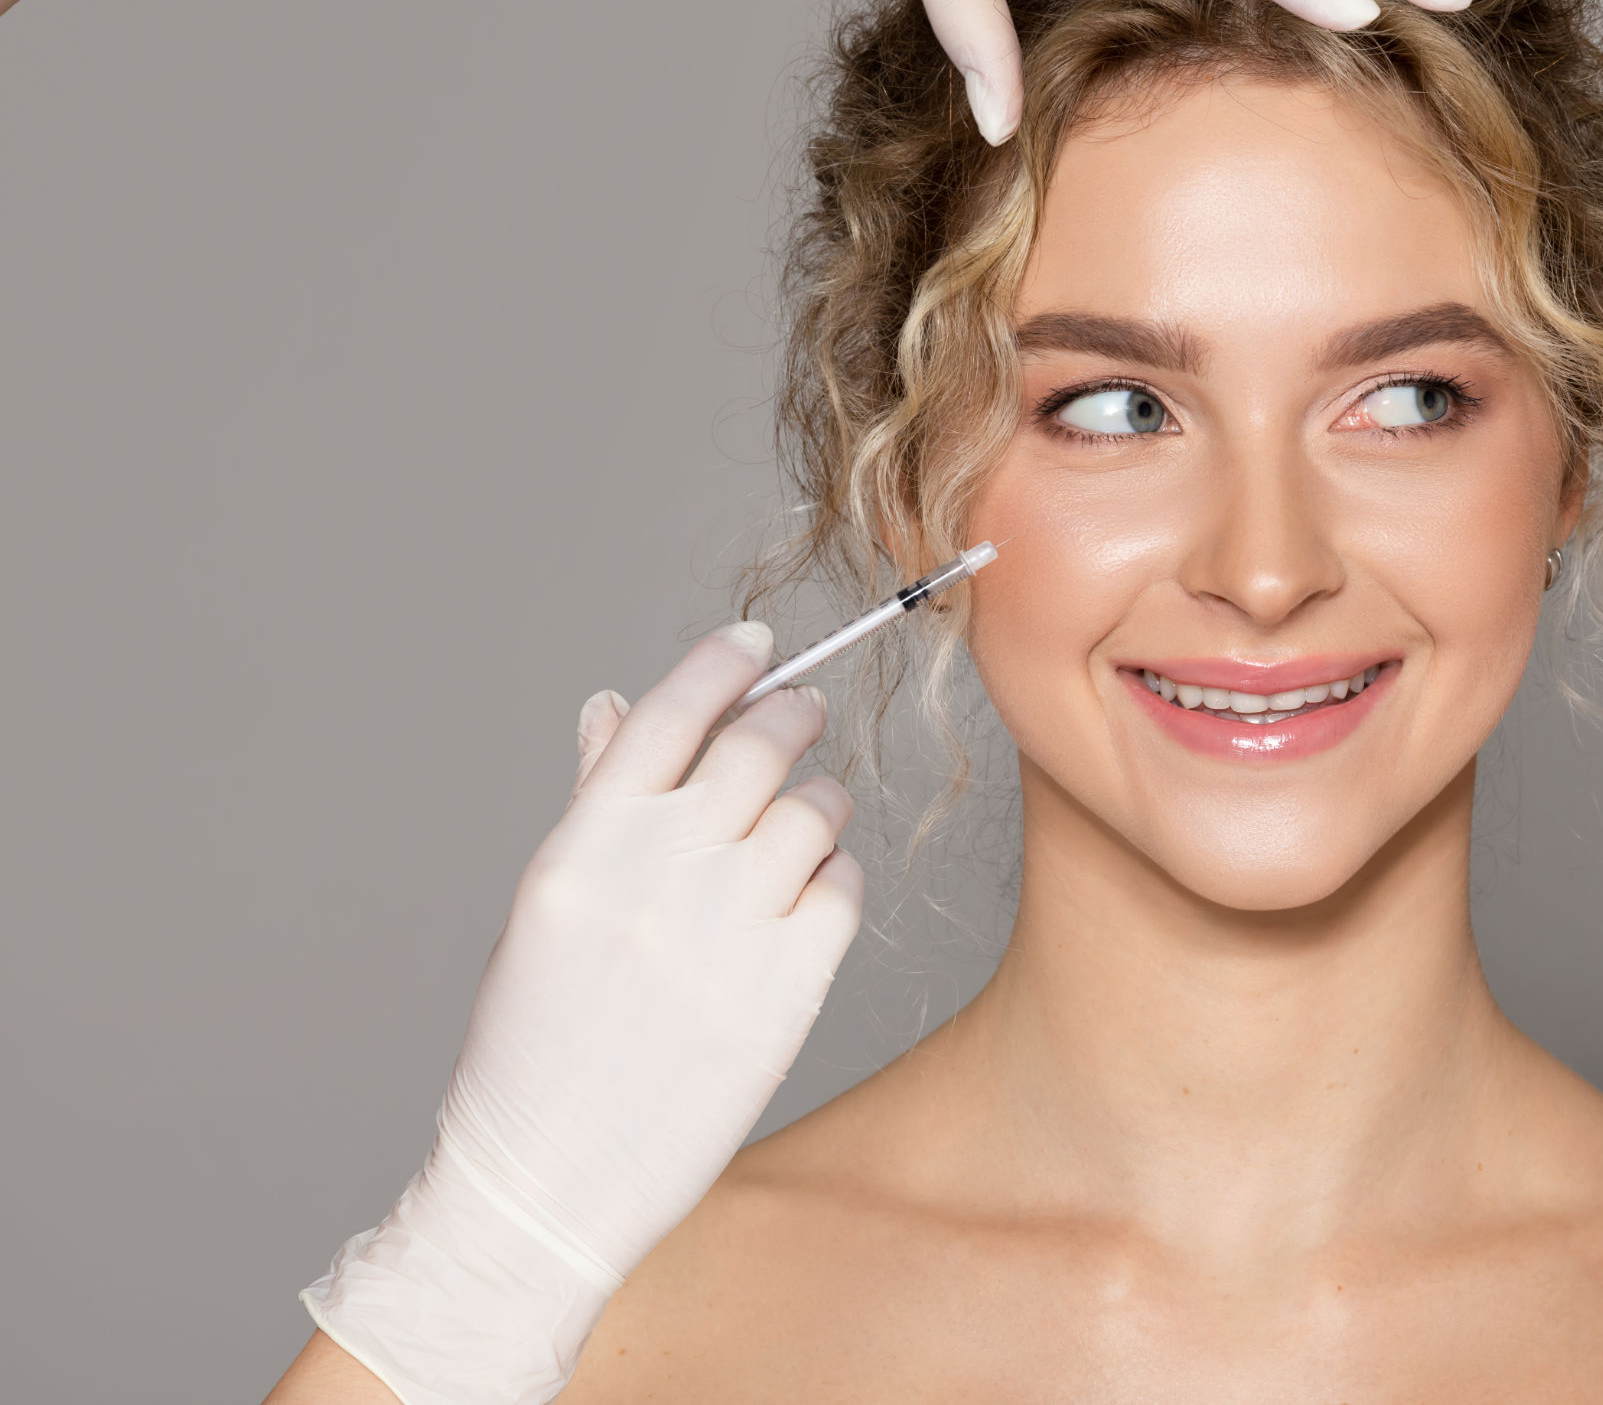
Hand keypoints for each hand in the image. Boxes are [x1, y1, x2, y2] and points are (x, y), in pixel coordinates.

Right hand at [301, 623, 861, 1404]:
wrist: (545, 1184)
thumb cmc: (533, 1046)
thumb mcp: (544, 911)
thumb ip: (594, 805)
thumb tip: (615, 706)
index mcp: (583, 849)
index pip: (668, 716)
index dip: (720, 664)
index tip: (755, 644)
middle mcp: (658, 878)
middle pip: (756, 746)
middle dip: (788, 715)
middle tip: (801, 711)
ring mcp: (727, 932)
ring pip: (814, 812)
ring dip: (818, 799)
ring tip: (803, 819)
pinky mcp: (787, 990)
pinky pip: (843, 891)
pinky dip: (837, 879)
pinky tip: (810, 897)